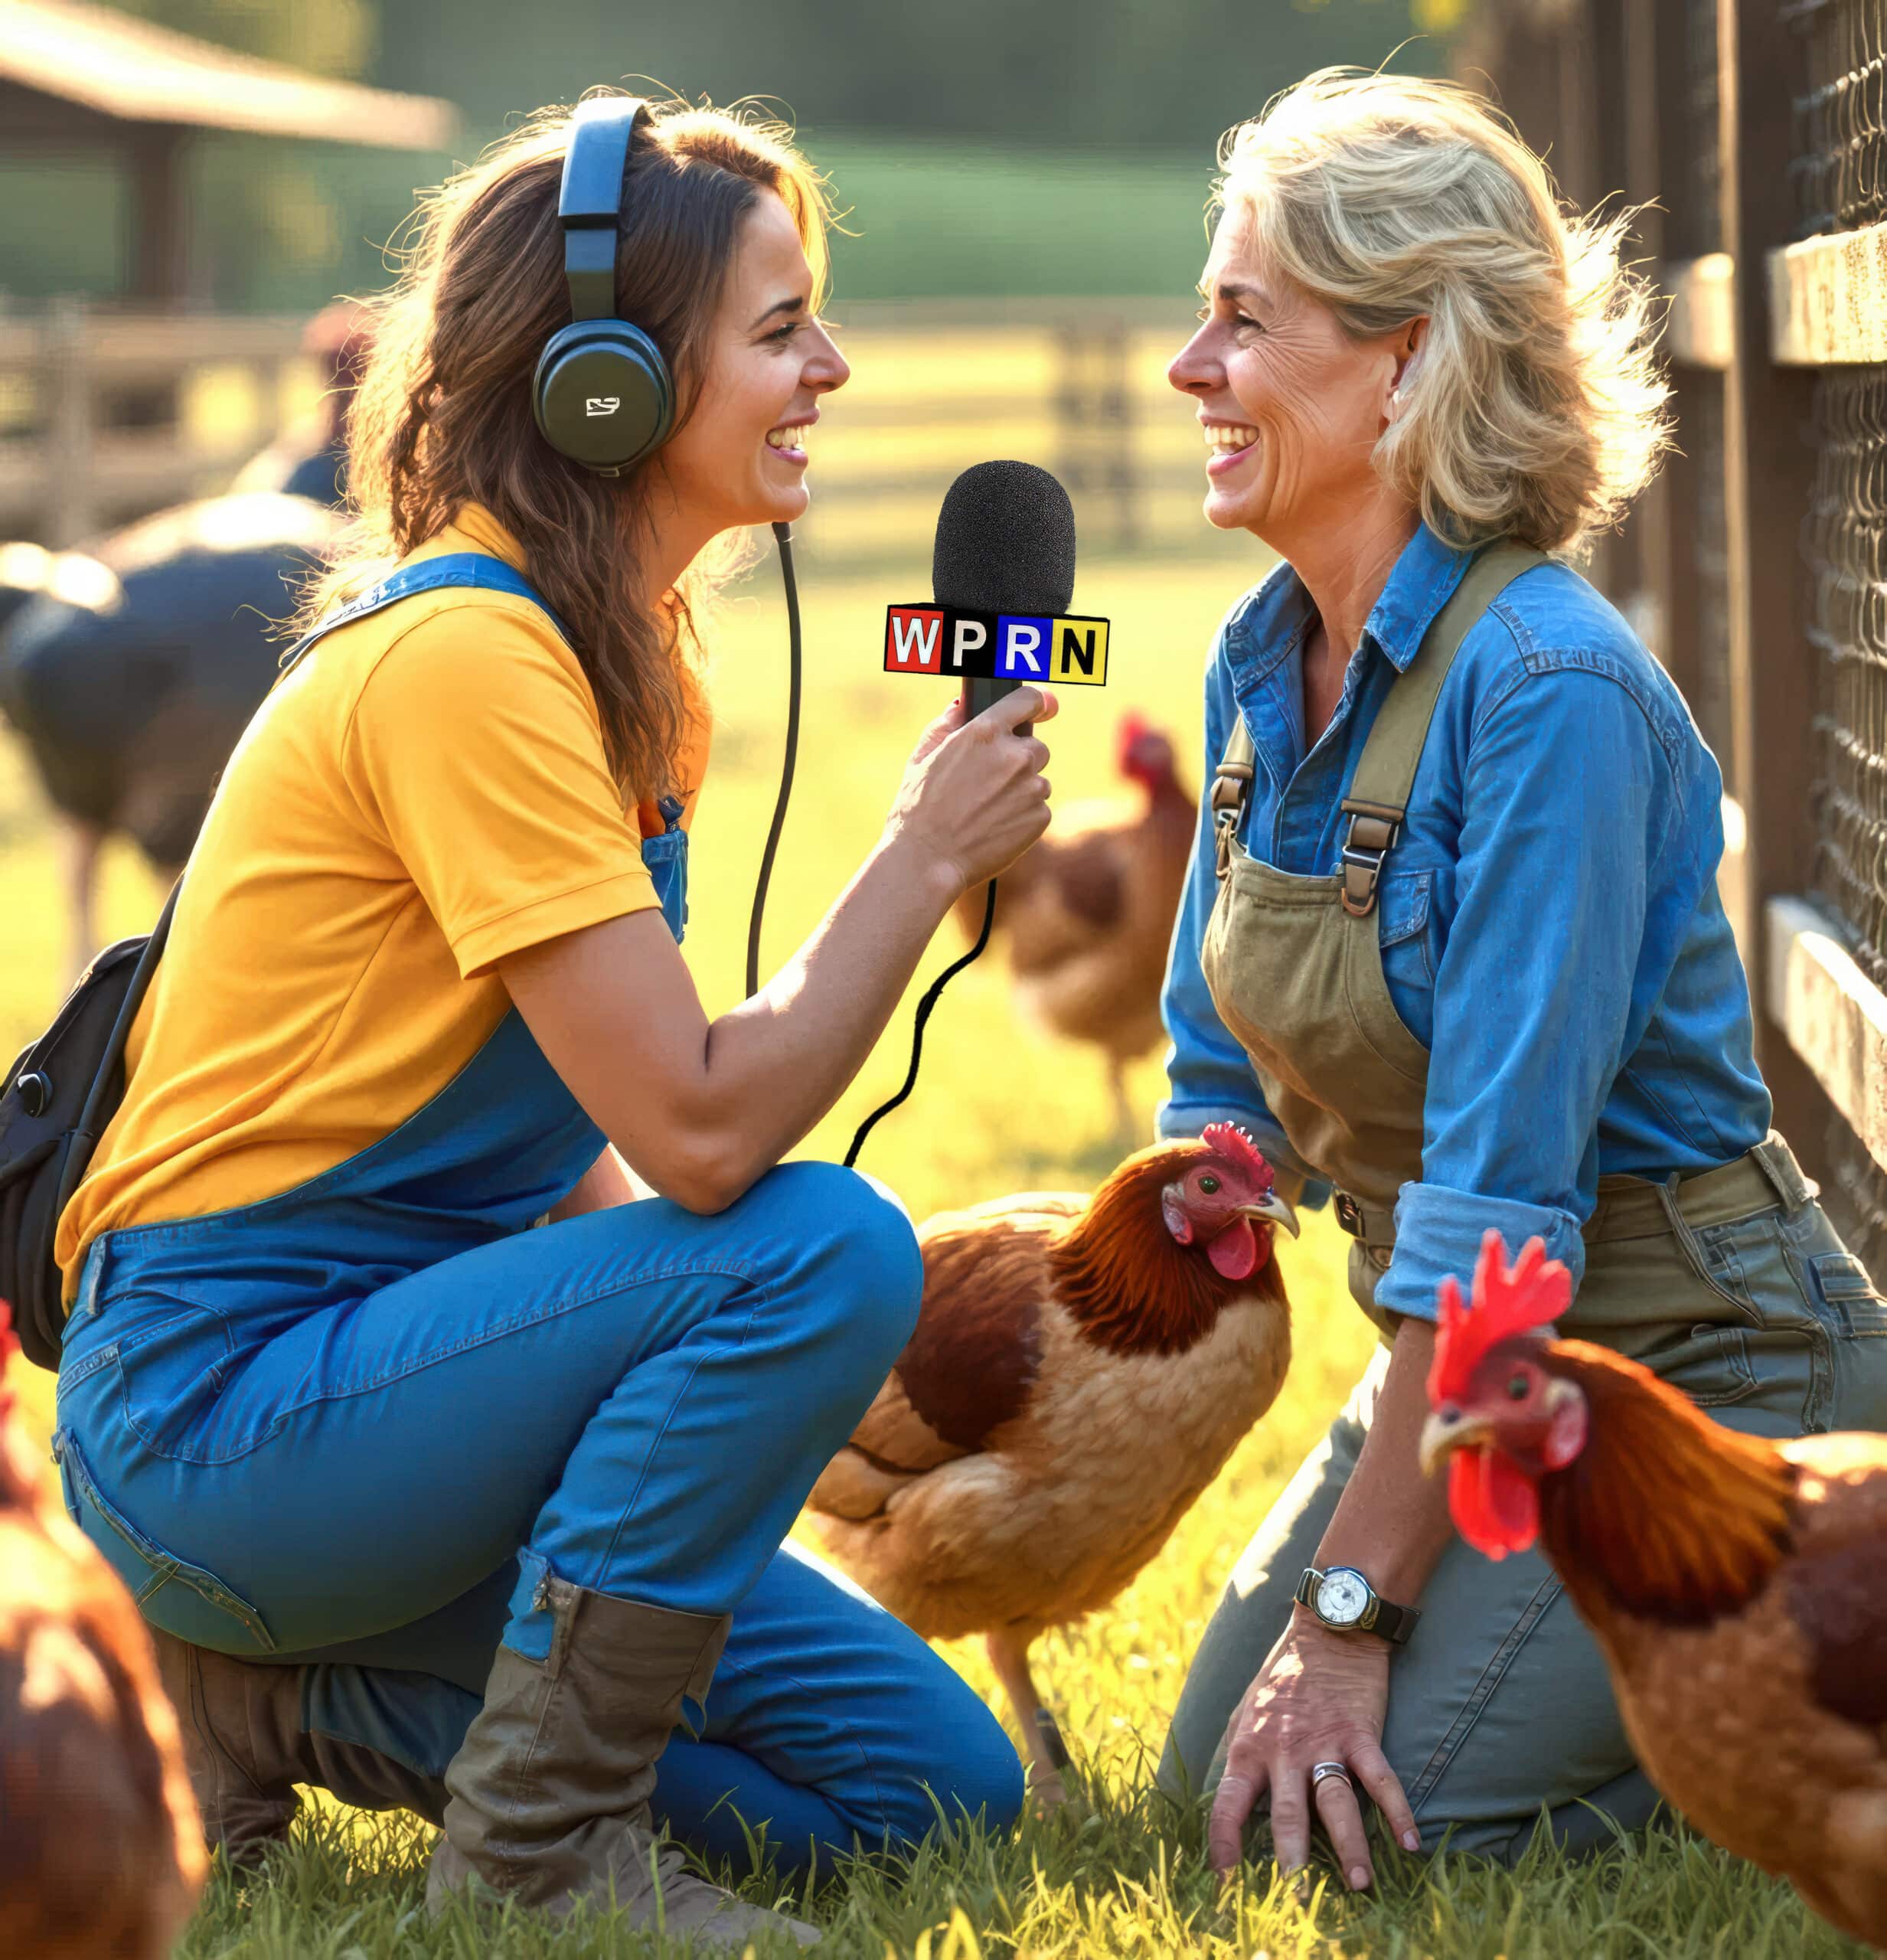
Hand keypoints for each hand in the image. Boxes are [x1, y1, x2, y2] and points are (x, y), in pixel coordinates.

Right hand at [885, 686, 1057, 893]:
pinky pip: (1039, 809)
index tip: (1042, 708)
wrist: (928, 860)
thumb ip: (946, 723)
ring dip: (1021, 791)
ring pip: (1038, 780)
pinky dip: (1023, 816)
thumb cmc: (918, 809)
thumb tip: (961, 706)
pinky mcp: (1040, 816)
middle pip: (1037, 747)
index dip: (1037, 703)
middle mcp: (1014, 755)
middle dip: (1018, 760)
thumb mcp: (922, 756)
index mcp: (984, 732)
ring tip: (986, 811)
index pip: (1029, 700)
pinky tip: (995, 827)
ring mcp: (1031, 787)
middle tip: (989, 784)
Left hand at [1208, 1612, 1418, 1890]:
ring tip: (1358, 1885)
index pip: (1227, 1805)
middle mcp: (1283, 1751)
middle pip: (1286, 1816)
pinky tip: (1411, 1843)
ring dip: (1349, 1847)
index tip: (1225, 1882)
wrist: (1327, 1629)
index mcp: (1249, 1748)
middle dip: (1292, 1863)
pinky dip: (1398, 1813)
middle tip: (1297, 1904)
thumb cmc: (1283, 1677)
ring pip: (1335, 1804)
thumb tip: (1227, 1799)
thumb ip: (1241, 1755)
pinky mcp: (1361, 1733)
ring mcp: (1324, 1742)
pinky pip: (1382, 1779)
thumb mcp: (1247, 1712)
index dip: (1223, 1844)